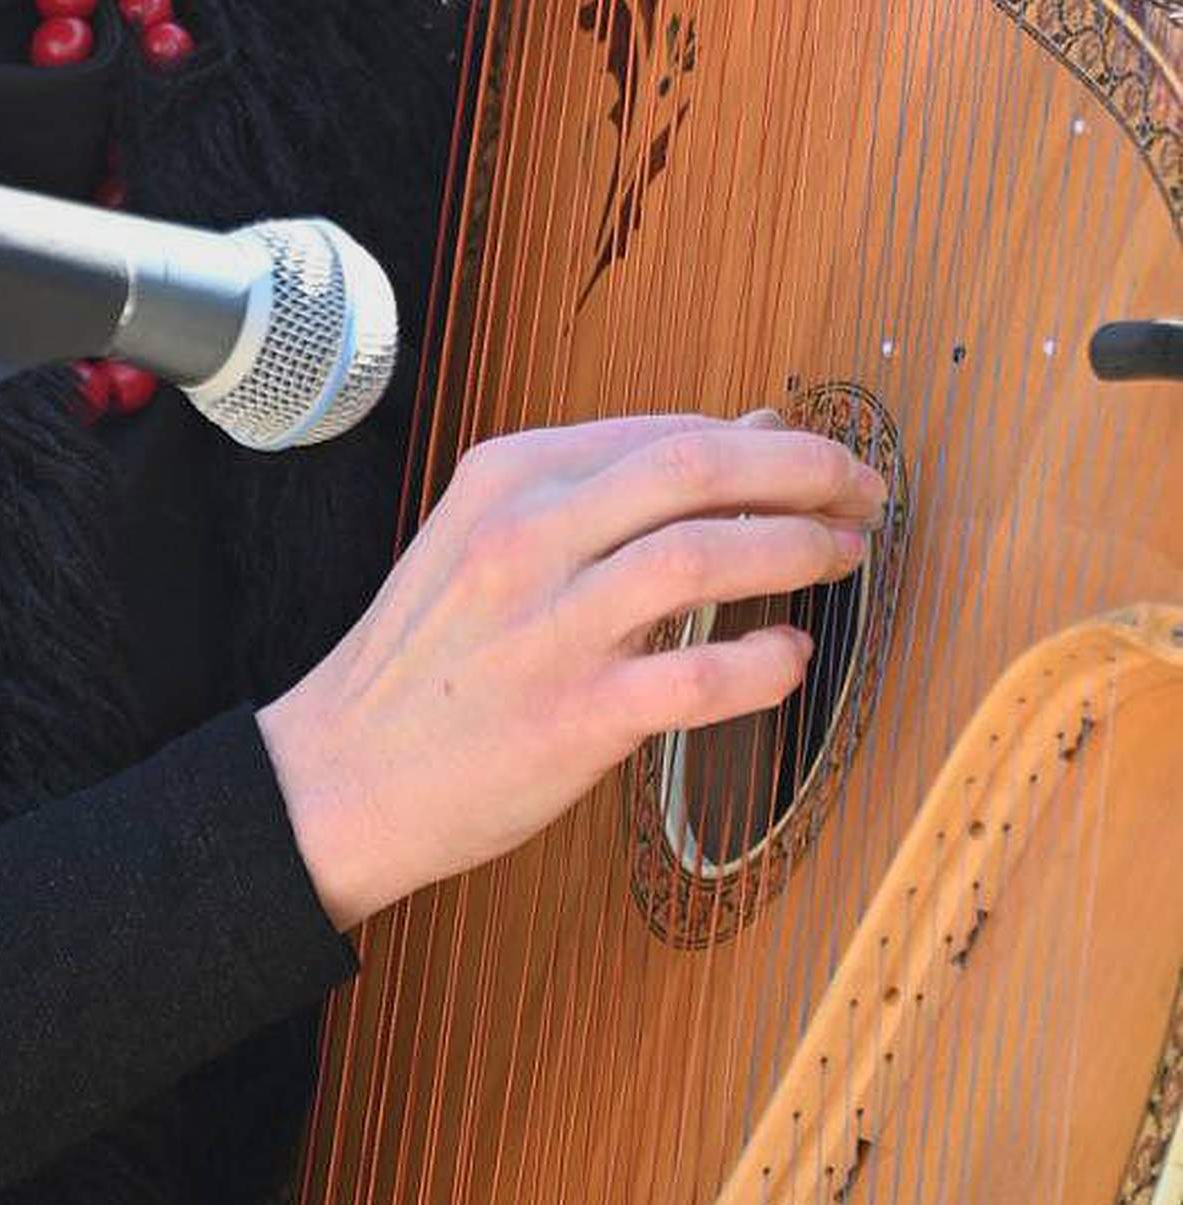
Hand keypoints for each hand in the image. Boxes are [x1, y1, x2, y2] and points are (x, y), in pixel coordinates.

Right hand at [256, 410, 886, 930]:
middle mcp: (527, 535)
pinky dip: (764, 663)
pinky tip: (791, 657)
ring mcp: (549, 625)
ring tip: (843, 559)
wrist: (339, 774)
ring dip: (796, 550)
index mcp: (508, 476)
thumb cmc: (431, 656)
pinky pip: (698, 678)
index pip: (666, 430)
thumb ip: (614, 485)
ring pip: (704, 557)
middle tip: (864, 492)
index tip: (821, 460)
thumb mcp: (497, 536)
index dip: (767, 439)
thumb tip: (752, 430)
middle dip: (804, 471)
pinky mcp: (573, 716)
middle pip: (696, 468)